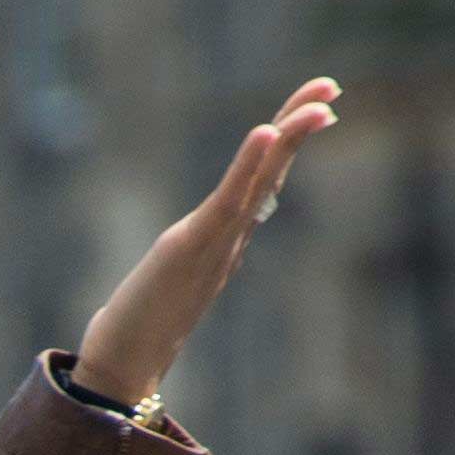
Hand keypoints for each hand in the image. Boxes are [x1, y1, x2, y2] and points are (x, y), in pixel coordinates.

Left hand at [71, 77, 340, 407]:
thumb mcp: (174, 277)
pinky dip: (247, 166)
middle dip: (299, 126)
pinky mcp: (190, 248)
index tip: (318, 105)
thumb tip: (199, 244)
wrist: (123, 368)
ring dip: (288, 139)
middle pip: (272, 172)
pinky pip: (226, 201)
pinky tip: (264, 132)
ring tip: (320, 105)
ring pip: (261, 183)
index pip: (263, 180)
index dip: (287, 142)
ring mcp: (215, 243)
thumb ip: (193, 256)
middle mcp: (230, 238)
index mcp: (227, 239)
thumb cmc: (141, 327)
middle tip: (330, 86)